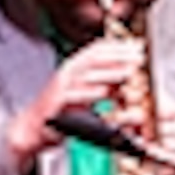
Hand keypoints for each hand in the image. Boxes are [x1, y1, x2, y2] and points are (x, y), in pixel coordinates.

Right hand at [3, 33, 142, 174]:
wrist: (34, 128)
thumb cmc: (63, 110)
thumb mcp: (89, 93)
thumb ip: (108, 84)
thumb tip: (130, 77)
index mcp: (75, 67)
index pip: (97, 49)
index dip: (119, 46)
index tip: (138, 47)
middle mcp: (67, 73)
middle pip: (94, 58)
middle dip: (118, 56)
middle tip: (139, 58)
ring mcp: (60, 87)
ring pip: (86, 75)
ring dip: (109, 73)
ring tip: (129, 73)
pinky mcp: (55, 104)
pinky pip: (73, 96)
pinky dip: (89, 93)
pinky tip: (104, 92)